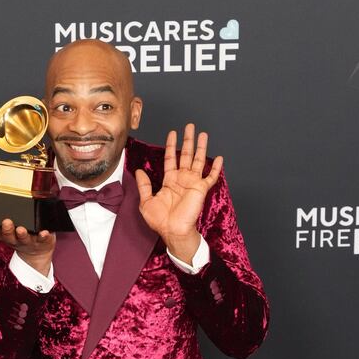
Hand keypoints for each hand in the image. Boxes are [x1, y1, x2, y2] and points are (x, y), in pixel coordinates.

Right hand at [0, 217, 55, 275]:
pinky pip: (43, 239)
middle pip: (9, 236)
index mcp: (5, 236)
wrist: (38, 253)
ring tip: (21, 229)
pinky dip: (43, 236)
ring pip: (24, 238)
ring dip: (22, 234)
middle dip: (7, 229)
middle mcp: (15, 240)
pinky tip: (44, 232)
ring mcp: (29, 241)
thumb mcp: (3, 233)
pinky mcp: (42, 241)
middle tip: (6, 222)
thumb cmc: (19, 237)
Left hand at [135, 124, 222, 264]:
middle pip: (186, 154)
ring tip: (203, 134)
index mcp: (170, 181)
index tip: (172, 133)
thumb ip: (144, 186)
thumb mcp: (146, 202)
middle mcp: (182, 179)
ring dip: (201, 147)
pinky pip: (210, 177)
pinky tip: (219, 158)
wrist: (173, 231)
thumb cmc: (160, 221)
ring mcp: (192, 183)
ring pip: (198, 160)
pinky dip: (215, 168)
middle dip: (188, 140)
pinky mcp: (201, 189)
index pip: (171, 158)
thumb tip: (138, 171)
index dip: (171, 146)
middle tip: (190, 126)